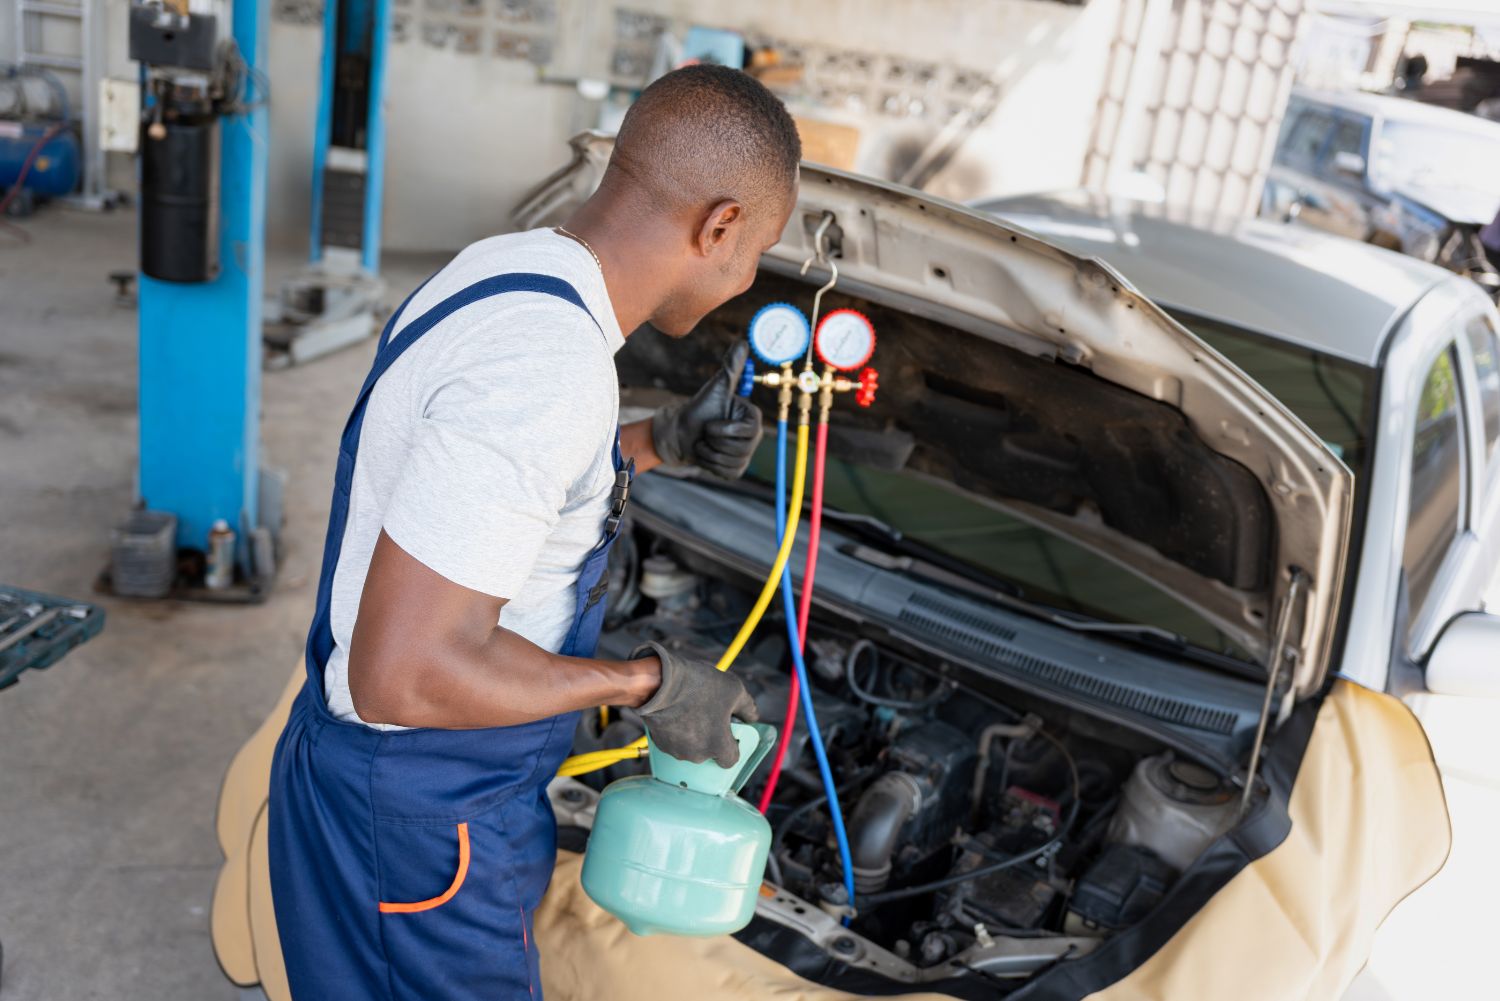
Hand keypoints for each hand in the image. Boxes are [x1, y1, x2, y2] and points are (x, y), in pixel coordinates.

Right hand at [632, 641, 758, 766]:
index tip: (731, 732)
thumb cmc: (698, 686)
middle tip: (711, 716)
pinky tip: (678, 713)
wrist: (661, 683)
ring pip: (691, 748)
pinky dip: (678, 732)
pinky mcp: (660, 744)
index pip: (731, 760)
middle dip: (712, 737)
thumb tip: (753, 716)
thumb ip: (747, 707)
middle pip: (710, 752)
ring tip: (693, 710)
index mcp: (718, 746)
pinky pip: (675, 742)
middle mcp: (697, 755)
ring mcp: (677, 751)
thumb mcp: (734, 689)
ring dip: (694, 735)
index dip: (732, 746)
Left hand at [651, 341, 763, 478]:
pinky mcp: (735, 471)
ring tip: (704, 442)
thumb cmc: (699, 409)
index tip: (711, 423)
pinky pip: (724, 471)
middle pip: (738, 448)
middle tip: (707, 432)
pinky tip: (705, 454)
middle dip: (713, 440)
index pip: (745, 431)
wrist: (681, 432)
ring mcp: (745, 456)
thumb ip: (731, 367)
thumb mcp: (716, 388)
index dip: (722, 429)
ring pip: (729, 461)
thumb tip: (742, 342)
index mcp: (753, 419)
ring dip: (708, 452)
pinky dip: (708, 463)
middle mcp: (754, 438)